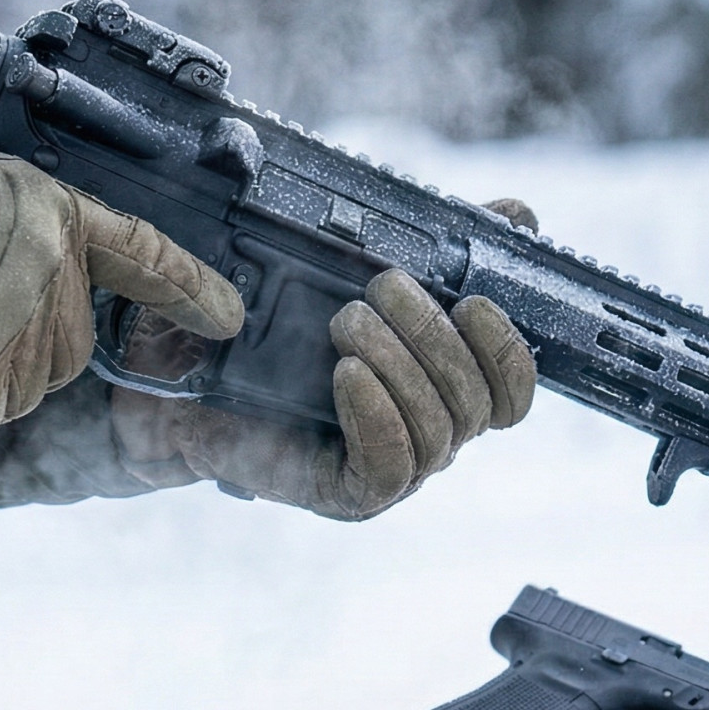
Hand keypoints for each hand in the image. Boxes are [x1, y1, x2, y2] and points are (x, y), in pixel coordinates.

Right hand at [0, 132, 243, 455]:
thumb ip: (16, 230)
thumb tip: (2, 274)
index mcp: (63, 218)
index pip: (146, 257)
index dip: (191, 290)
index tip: (229, 318)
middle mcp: (60, 282)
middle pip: (66, 349)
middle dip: (18, 348)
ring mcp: (26, 337)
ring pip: (21, 391)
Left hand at [113, 217, 537, 521]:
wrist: (190, 372)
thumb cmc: (279, 324)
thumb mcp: (360, 273)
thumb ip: (443, 249)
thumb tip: (519, 214)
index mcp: (445, 390)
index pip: (512, 395)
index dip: (506, 350)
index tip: (470, 300)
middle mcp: (431, 436)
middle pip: (475, 405)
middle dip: (434, 337)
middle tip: (381, 286)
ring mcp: (394, 471)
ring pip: (437, 433)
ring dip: (399, 365)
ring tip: (347, 320)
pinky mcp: (350, 495)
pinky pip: (388, 465)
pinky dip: (375, 413)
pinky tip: (346, 371)